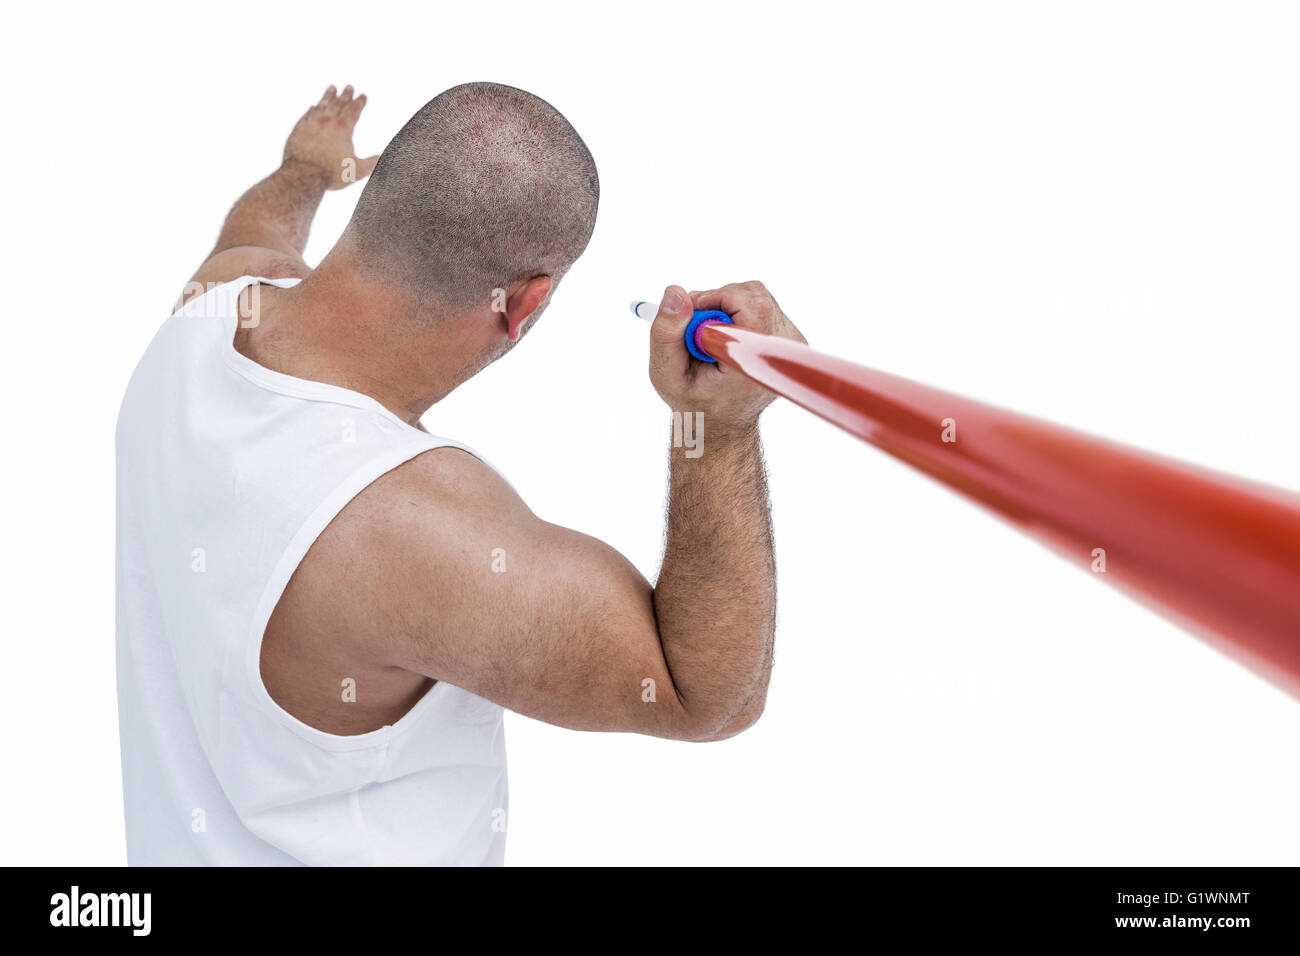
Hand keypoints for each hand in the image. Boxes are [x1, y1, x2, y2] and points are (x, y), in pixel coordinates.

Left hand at [282, 85, 378, 190]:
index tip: (363, 96)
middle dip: (345, 95)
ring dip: (328, 96)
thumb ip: (370, 163)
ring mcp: (311, 123)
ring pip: (321, 105)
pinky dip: (312, 109)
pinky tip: (313, 106)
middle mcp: (327, 121)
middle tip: (349, 86)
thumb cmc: (330, 174)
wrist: (303, 175)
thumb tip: (380, 158)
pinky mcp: (299, 129)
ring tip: (332, 88)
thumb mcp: (356, 171)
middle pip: (338, 104)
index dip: (359, 102)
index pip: (354, 111)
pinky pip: (307, 114)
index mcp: (343, 129)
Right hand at [648, 281, 806, 435]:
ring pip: (756, 295)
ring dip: (726, 306)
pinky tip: (726, 337)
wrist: (722, 422)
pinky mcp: (792, 336)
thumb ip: (667, 333)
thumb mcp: (667, 375)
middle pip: (753, 295)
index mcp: (754, 361)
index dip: (715, 301)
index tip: (694, 323)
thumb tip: (676, 292)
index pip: (751, 305)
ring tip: (710, 337)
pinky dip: (738, 311)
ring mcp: (792, 342)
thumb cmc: (693, 401)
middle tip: (698, 331)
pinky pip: (762, 304)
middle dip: (717, 301)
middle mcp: (781, 350)